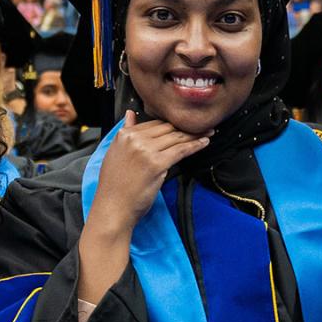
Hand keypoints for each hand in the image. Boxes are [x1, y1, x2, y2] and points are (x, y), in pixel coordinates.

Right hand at [88, 111, 209, 236]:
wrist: (113, 208)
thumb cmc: (115, 186)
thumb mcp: (115, 153)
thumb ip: (126, 132)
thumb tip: (131, 113)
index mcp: (124, 135)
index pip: (155, 124)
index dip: (172, 125)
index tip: (184, 125)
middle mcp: (134, 139)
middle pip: (167, 128)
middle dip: (185, 127)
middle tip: (202, 126)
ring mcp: (145, 150)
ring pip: (176, 137)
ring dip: (195, 134)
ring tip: (208, 132)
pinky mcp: (157, 163)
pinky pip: (181, 150)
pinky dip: (195, 145)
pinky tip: (204, 142)